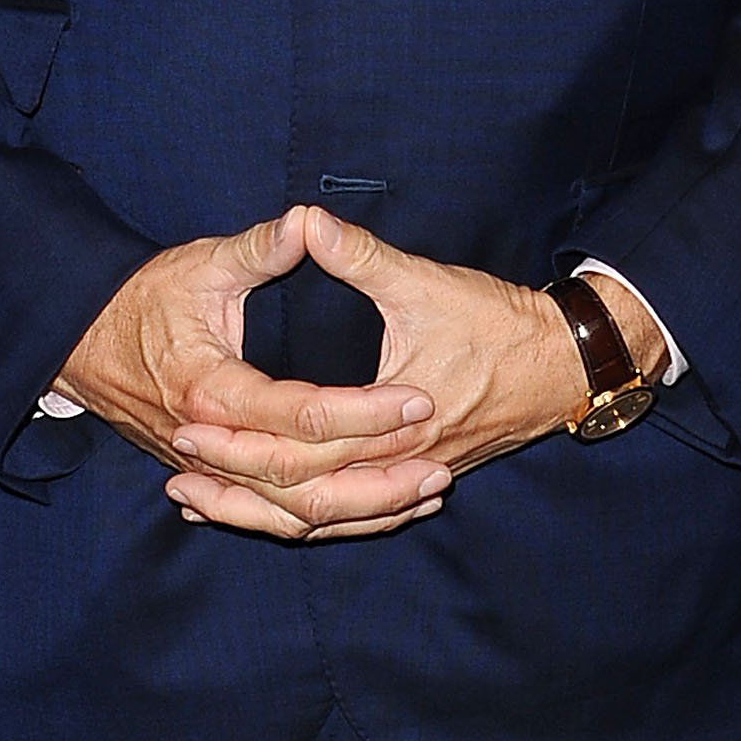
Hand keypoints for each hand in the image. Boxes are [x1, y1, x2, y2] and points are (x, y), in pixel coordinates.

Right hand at [57, 209, 451, 541]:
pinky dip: (326, 520)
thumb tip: (307, 221)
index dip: (363, 410)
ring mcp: (209, 469)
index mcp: (212, 389)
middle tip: (437, 453)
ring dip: (361, 508)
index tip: (417, 396)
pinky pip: (274, 517)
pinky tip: (375, 514)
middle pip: (303, 480)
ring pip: (292, 512)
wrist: (81, 341)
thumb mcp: (201, 264)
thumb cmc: (142, 297)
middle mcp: (210, 442)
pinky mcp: (213, 478)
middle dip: (375, 471)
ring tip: (425, 493)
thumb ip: (258, 248)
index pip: (301, 416)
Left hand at [166, 210, 668, 535]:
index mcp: (390, 416)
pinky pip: (355, 518)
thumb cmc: (497, 321)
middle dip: (235, 485)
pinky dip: (307, 520)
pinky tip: (275, 513)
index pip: (300, 443)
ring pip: (324, 518)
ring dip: (260, 515)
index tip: (188, 422)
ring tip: (202, 506)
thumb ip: (358, 255)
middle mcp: (396, 461)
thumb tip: (304, 220)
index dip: (240, 437)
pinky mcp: (418, 476)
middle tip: (176, 473)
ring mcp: (408, 476)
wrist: (563, 362)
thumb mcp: (424, 281)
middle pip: (301, 495)